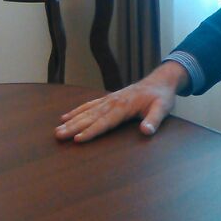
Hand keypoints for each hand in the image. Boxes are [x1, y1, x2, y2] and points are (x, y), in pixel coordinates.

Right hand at [54, 61, 186, 142]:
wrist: (160, 81)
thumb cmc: (161, 97)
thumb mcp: (162, 108)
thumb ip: (154, 120)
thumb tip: (146, 132)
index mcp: (124, 106)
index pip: (105, 122)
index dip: (91, 131)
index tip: (77, 139)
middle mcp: (113, 102)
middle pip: (91, 117)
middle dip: (74, 127)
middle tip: (58, 136)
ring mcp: (109, 100)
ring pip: (87, 111)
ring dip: (71, 121)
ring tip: (57, 130)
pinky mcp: (108, 99)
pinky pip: (89, 105)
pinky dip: (77, 111)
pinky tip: (65, 117)